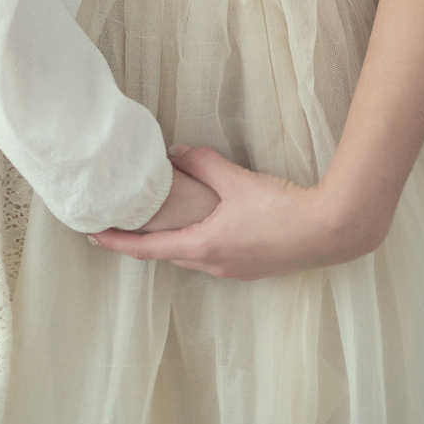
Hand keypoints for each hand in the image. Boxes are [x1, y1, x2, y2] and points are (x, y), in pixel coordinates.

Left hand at [88, 146, 385, 280]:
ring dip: (173, 242)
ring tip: (159, 222)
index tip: (93, 235)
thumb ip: (203, 164)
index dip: (118, 242)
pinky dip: (197, 242)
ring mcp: (234, 270)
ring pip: (191, 256)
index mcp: (204, 246)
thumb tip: (176, 153)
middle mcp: (214, 265)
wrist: (329, 231)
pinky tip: (204, 225)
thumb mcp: (237, 180)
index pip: (148, 249)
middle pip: (167, 255)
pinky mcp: (252, 267)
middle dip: (143, 241)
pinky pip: (212, 257)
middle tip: (124, 222)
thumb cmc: (283, 209)